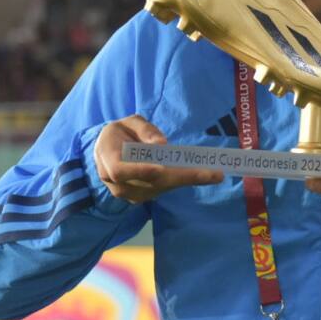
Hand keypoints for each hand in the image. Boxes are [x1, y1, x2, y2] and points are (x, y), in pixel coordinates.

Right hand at [93, 115, 223, 202]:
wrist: (106, 152)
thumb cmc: (120, 132)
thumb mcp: (129, 121)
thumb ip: (144, 129)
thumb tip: (161, 144)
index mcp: (107, 157)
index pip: (120, 170)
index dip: (140, 170)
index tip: (161, 168)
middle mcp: (116, 182)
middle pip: (150, 183)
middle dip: (183, 178)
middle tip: (214, 174)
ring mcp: (128, 194)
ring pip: (160, 188)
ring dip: (186, 180)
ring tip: (213, 173)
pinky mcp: (140, 198)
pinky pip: (163, 189)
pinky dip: (182, 181)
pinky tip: (202, 175)